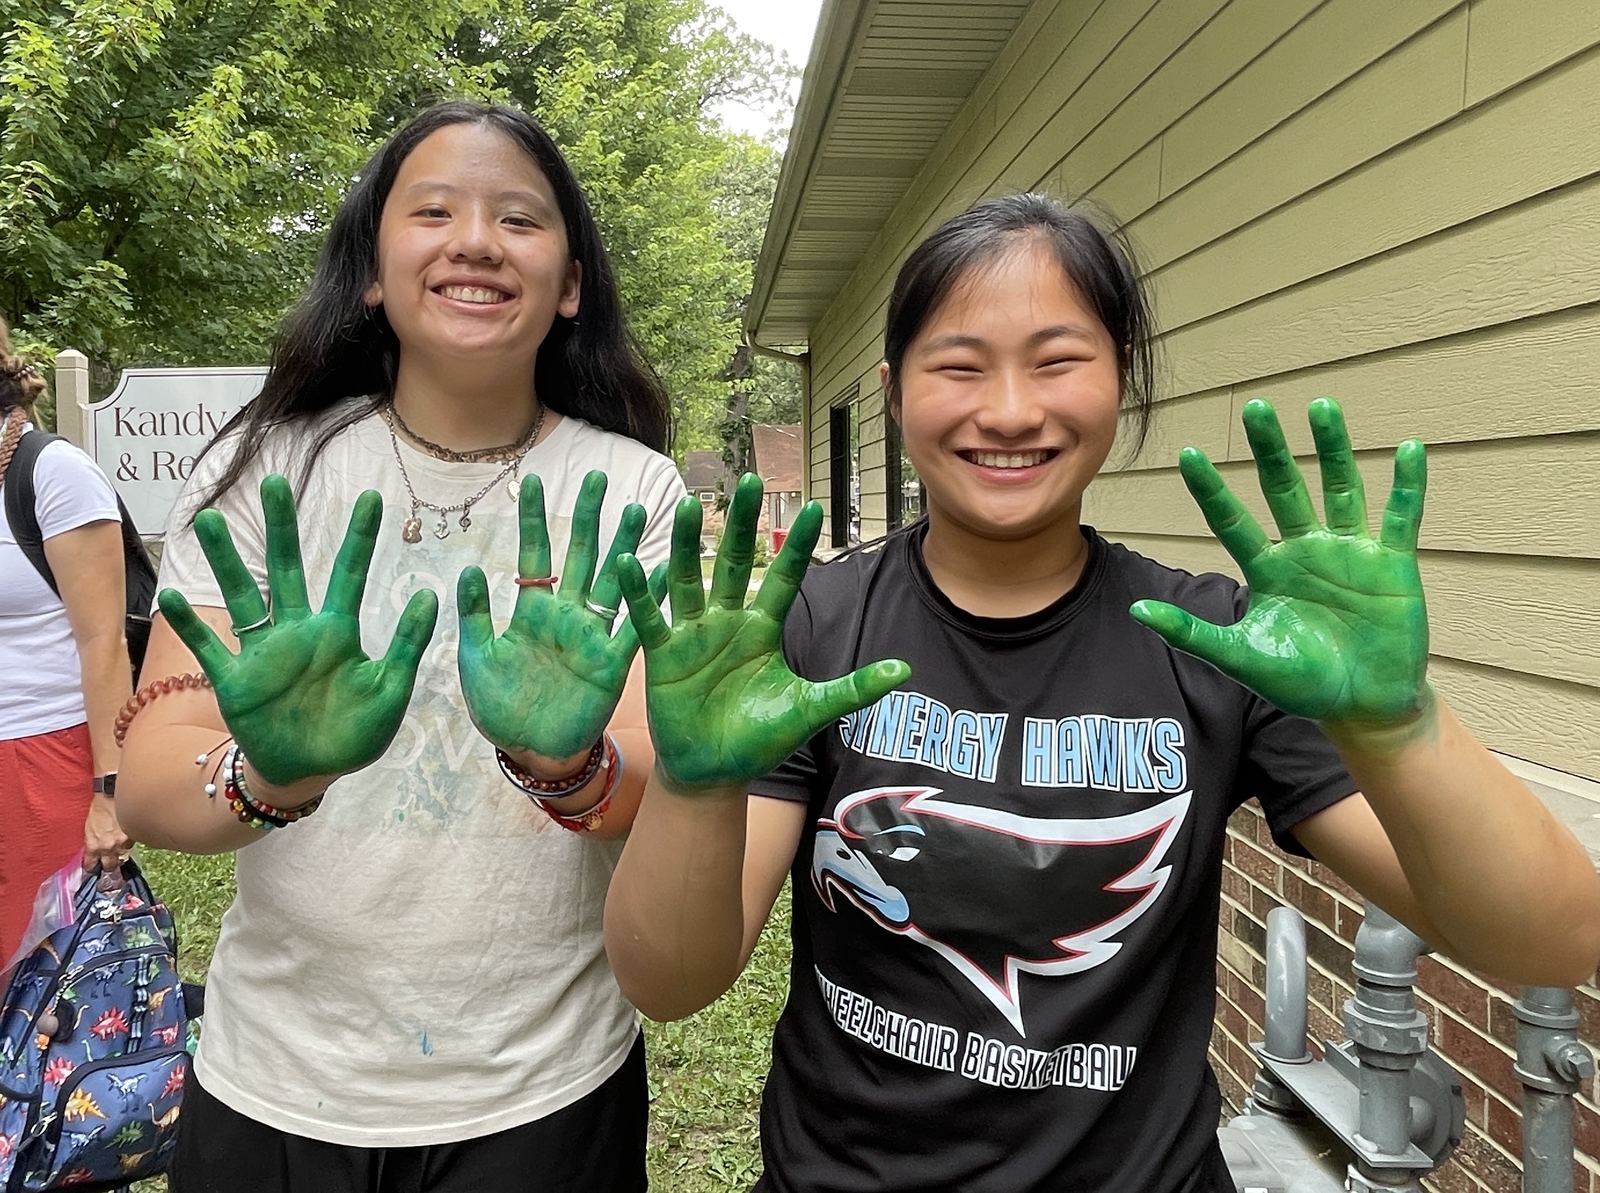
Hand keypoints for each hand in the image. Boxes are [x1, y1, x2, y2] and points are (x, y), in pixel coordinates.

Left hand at [83, 793, 130, 871]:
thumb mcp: (89, 827)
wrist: (112, 794)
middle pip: (110, 866)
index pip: (91, 865)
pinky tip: (128, 837)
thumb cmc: (99, 807)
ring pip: (123, 855)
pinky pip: (132, 844)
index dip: (92, 866)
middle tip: (109, 864)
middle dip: (109, 865)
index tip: (93, 868)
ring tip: (119, 848)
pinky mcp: (134, 835)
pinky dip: (130, 842)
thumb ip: (93, 841)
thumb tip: (95, 850)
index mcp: (93, 845)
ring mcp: (122, 842)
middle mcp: (108, 847)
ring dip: (121, 852)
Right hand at [158, 475, 439, 787]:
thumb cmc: (354, 734)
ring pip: (242, 595)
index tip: (373, 497)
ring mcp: (263, 653)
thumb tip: (429, 595)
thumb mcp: (390, 690)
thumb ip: (407, 645)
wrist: (310, 772)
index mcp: (338, 633)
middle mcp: (298, 632)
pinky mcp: (235, 680)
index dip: (360, 538)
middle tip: (272, 482)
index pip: (349, 575)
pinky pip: (209, 647)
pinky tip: (172, 597)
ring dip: (225, 560)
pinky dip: (189, 625)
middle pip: (287, 568)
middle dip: (280, 527)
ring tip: (208, 519)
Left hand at [458, 471, 664, 767]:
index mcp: (531, 611)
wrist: (532, 751)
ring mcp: (592, 635)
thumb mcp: (477, 660)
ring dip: (625, 545)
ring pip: (612, 579)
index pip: (533, 553)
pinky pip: (633, 624)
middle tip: (598, 477)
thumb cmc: (500, 707)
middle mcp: (566, 614)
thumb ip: (475, 617)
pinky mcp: (613, 662)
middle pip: (580, 554)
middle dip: (588, 516)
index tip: (529, 479)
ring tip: (638, 509)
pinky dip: (647, 597)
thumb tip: (468, 569)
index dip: (531, 518)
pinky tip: (663, 568)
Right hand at [617, 473, 909, 791]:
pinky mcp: (663, 654)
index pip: (784, 578)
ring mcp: (693, 635)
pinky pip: (651, 617)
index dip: (797, 546)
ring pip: (689, 578)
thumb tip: (903, 671)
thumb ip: (852, 689)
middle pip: (732, 562)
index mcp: (763, 629)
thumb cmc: (760, 740)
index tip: (814, 508)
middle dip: (739, 523)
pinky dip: (641, 591)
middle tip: (747, 480)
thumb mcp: (809, 710)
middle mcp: (727, 623)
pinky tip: (631, 560)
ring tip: (682, 505)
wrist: (715, 772)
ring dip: (684, 544)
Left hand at [1130, 398, 1428, 730]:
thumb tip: (1137, 612)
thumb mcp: (1240, 657)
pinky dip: (1406, 487)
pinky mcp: (1392, 564)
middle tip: (1256, 408)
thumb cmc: (1301, 682)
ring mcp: (1350, 552)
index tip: (1188, 454)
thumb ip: (1192, 634)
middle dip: (1270, 450)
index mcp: (1267, 569)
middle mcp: (1305, 550)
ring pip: (1340, 489)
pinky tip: (1407, 450)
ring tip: (1320, 407)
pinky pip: (1400, 517)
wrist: (1362, 706)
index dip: (1212, 490)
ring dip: (1332, 449)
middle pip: (1284, 489)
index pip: (1232, 520)